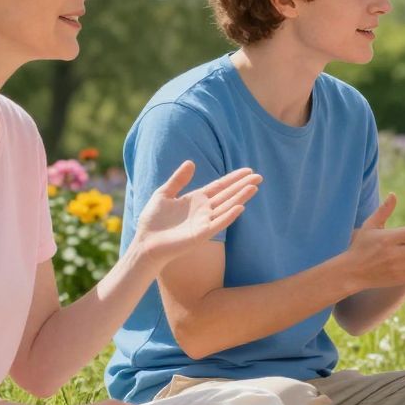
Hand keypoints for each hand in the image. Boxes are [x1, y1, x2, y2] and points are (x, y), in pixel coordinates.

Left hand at [130, 161, 261, 265]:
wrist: (145, 242)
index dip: (234, 178)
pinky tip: (240, 207)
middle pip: (228, 195)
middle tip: (259, 177)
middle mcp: (204, 210)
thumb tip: (191, 162)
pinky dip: (229, 216)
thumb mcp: (164, 194)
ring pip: (227, 207)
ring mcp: (205, 222)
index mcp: (196, 200)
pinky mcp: (201, 234)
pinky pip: (218, 224)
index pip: (220, 186)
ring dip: (241, 197)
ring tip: (254, 187)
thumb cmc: (152, 221)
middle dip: (243, 186)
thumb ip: (178, 179)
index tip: (248, 171)